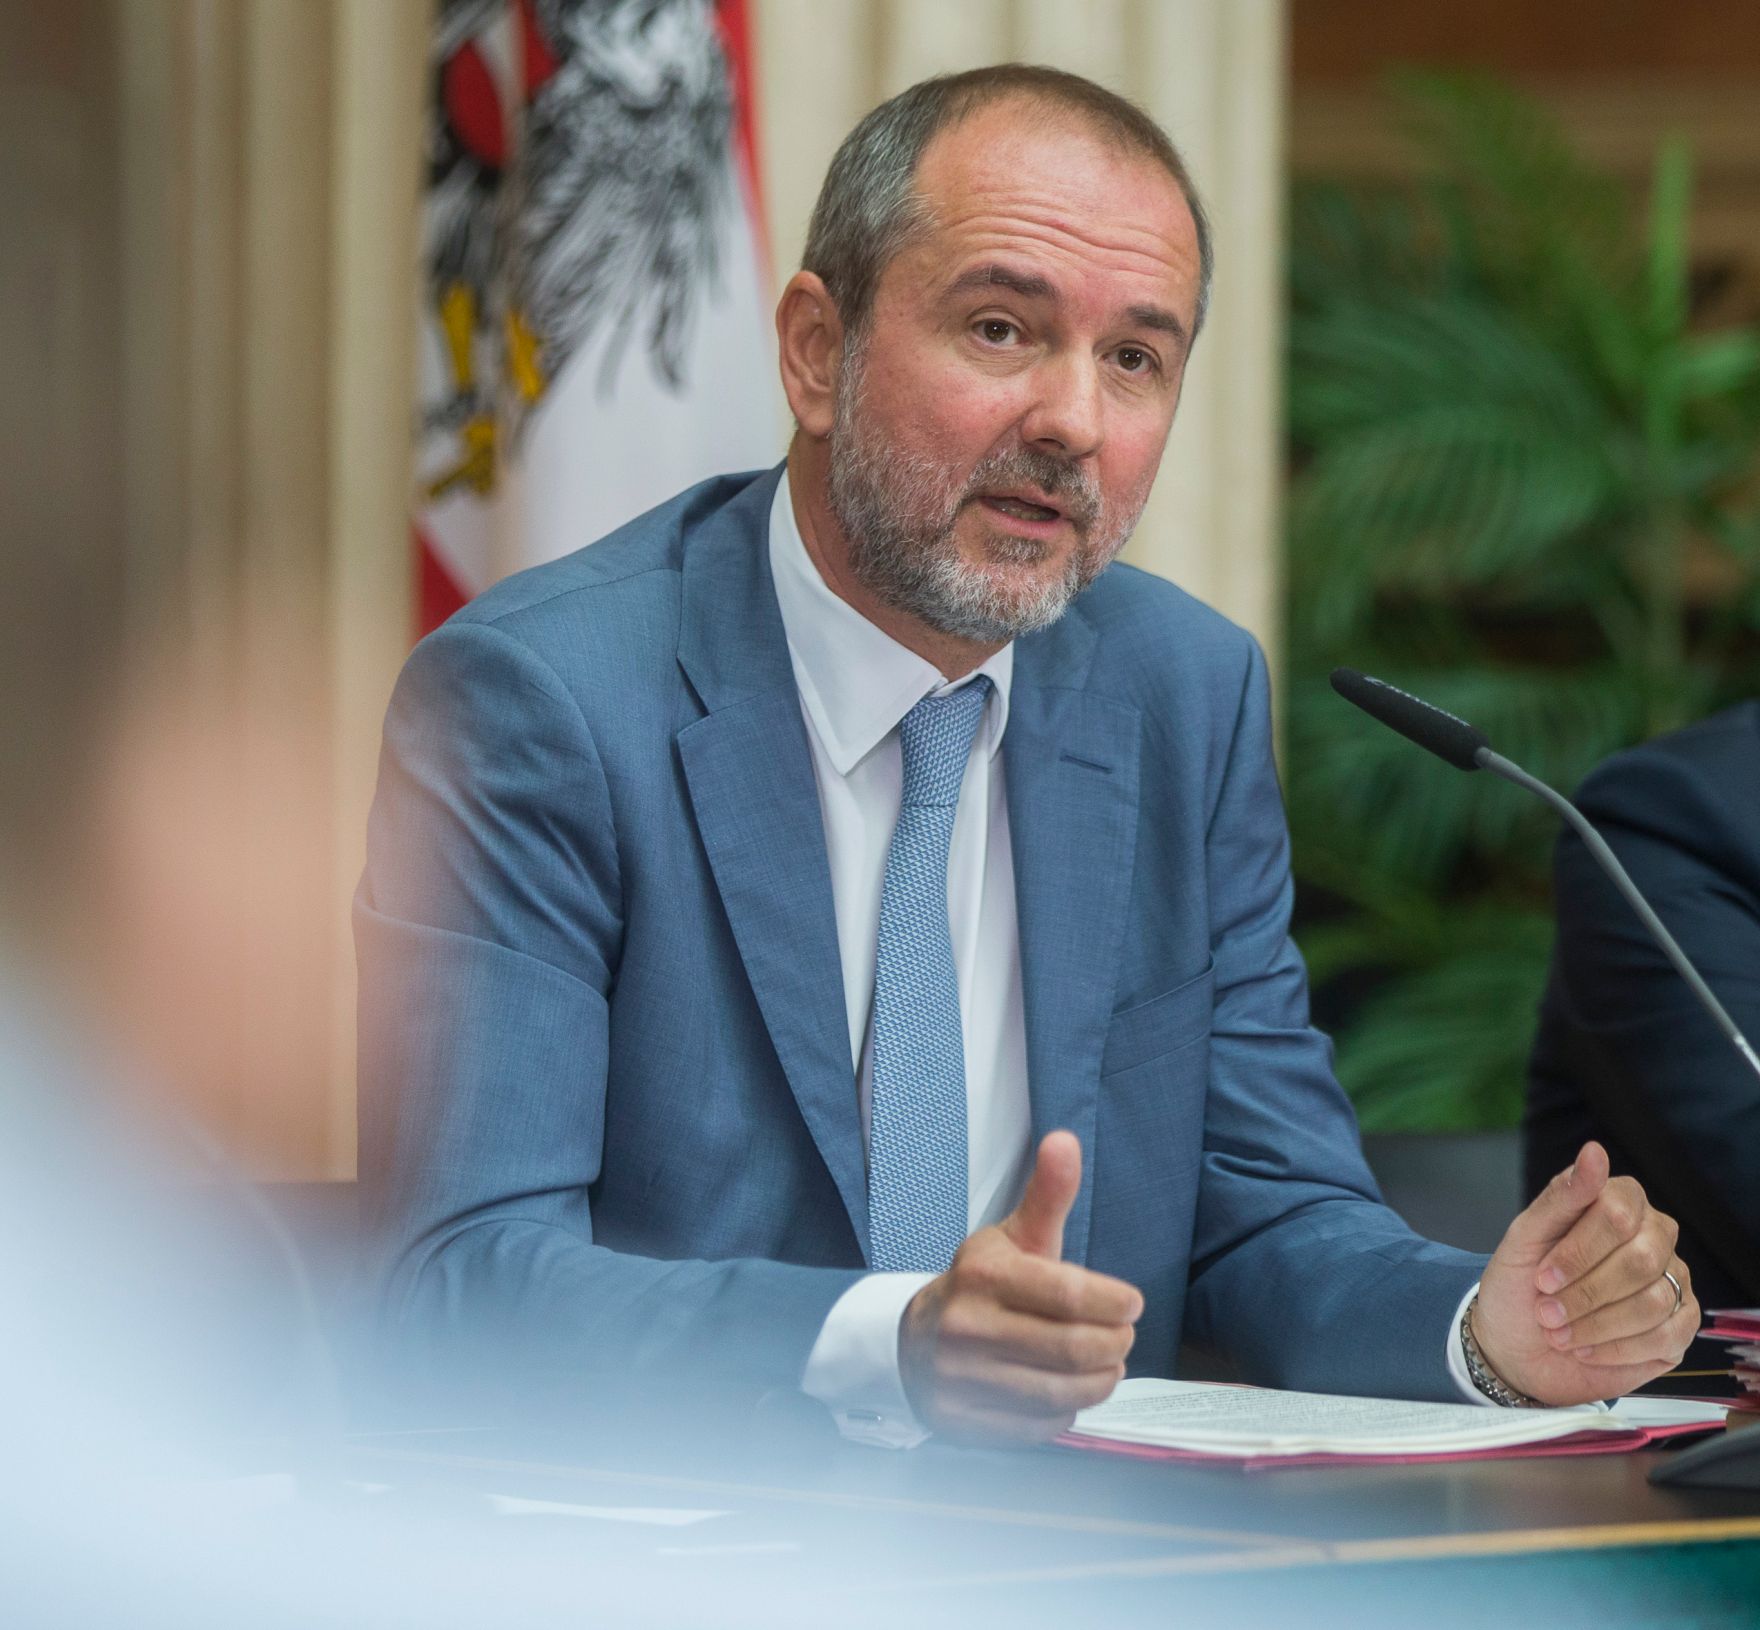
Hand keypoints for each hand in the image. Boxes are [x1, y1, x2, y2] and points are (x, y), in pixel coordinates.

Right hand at [898, 1131, 1142, 1444]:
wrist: (912, 1340)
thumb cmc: (981, 1284)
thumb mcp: (1014, 1236)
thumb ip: (1047, 1194)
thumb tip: (1065, 1140)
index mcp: (983, 1274)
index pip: (1068, 1295)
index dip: (1114, 1303)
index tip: (1132, 1304)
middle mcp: (966, 1327)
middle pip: (1072, 1350)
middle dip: (1114, 1345)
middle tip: (1123, 1338)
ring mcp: (959, 1379)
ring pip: (1060, 1395)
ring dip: (1098, 1382)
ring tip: (1106, 1365)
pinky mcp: (960, 1422)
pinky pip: (1037, 1429)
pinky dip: (1064, 1414)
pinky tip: (1066, 1392)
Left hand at [1474, 1141, 1697, 1404]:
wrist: (1517, 1345)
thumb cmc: (1519, 1284)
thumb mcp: (1523, 1239)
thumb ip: (1560, 1197)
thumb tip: (1595, 1150)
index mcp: (1619, 1202)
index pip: (1618, 1214)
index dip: (1579, 1251)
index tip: (1542, 1279)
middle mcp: (1654, 1236)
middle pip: (1641, 1260)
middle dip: (1586, 1293)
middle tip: (1547, 1313)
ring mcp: (1673, 1280)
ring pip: (1655, 1301)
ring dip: (1597, 1325)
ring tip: (1559, 1333)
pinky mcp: (1680, 1325)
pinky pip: (1666, 1337)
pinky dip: (1617, 1349)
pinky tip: (1584, 1350)